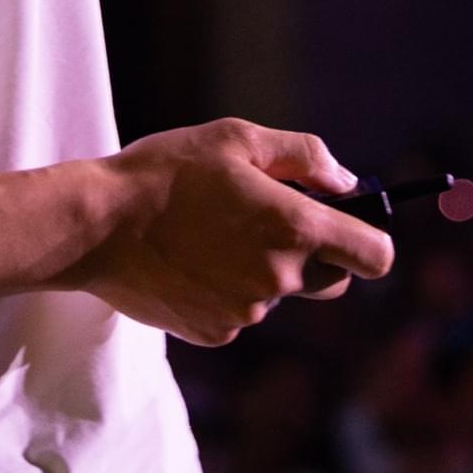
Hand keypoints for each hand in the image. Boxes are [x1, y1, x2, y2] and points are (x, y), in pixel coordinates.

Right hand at [73, 118, 393, 346]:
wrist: (96, 227)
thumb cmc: (165, 172)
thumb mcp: (237, 139)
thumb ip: (303, 156)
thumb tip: (345, 180)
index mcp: (295, 229)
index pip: (375, 256)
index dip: (370, 241)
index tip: (350, 226)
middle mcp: (279, 279)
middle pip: (333, 281)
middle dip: (316, 256)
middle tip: (269, 222)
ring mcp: (247, 313)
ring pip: (277, 294)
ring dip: (260, 269)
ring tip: (208, 234)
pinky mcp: (215, 333)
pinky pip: (239, 313)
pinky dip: (224, 291)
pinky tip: (188, 261)